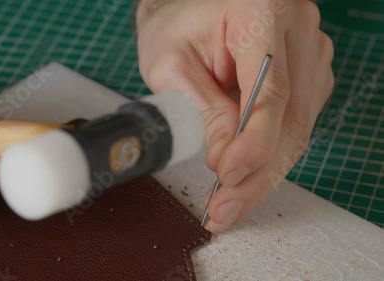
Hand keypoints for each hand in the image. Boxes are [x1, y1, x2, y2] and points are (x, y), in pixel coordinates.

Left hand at [136, 0, 333, 232]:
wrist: (187, 12)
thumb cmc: (174, 29)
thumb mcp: (172, 67)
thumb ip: (204, 111)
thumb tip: (228, 159)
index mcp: (262, 12)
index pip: (269, 92)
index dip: (253, 144)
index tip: (229, 177)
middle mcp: (297, 29)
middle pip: (290, 118)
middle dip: (257, 173)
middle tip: (225, 209)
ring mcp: (308, 53)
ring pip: (297, 129)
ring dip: (264, 172)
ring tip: (229, 203)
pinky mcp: (306, 76)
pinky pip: (295, 125)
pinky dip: (270, 157)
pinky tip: (244, 178)